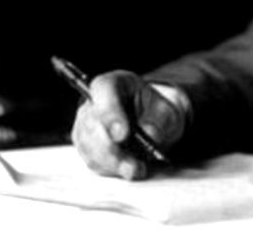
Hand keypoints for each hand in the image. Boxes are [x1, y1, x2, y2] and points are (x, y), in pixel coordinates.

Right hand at [71, 70, 185, 179]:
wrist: (150, 123)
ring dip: (113, 164)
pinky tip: (127, 170)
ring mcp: (85, 124)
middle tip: (133, 165)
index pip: (104, 90)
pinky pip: (92, 160)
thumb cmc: (155, 111)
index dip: (110, 113)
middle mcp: (93, 101)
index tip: (122, 135)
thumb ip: (160, 119)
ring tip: (136, 170)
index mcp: (114, 83)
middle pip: (93, 124)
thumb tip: (150, 134)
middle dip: (113, 149)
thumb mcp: (166, 110)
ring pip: (90, 146)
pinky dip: (110, 169)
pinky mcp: (86, 146)